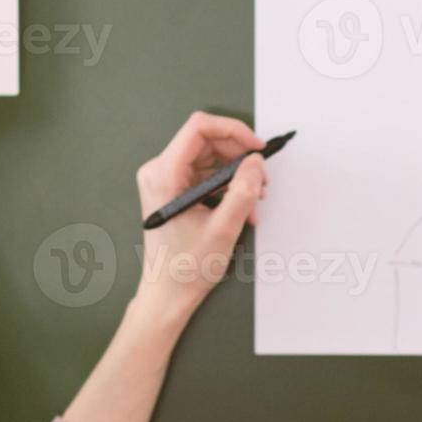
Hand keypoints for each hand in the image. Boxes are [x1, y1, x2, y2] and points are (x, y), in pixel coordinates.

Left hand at [133, 111, 270, 319]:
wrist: (168, 294)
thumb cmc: (186, 267)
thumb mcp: (224, 229)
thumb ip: (243, 191)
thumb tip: (256, 161)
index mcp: (163, 174)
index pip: (199, 128)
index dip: (233, 130)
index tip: (257, 147)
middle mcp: (159, 171)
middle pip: (206, 141)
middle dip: (239, 156)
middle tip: (261, 179)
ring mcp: (165, 180)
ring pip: (209, 158)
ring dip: (236, 174)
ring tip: (255, 199)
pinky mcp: (173, 190)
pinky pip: (205, 175)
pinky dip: (227, 187)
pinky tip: (243, 209)